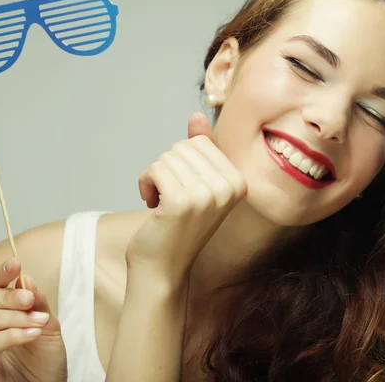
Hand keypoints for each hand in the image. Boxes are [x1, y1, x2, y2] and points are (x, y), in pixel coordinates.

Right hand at [0, 257, 66, 381]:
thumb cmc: (44, 361)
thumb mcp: (47, 324)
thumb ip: (37, 302)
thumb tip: (25, 279)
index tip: (16, 263)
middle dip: (6, 295)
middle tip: (30, 300)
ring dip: (14, 317)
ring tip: (38, 323)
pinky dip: (13, 335)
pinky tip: (32, 334)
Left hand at [127, 112, 246, 282]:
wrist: (162, 268)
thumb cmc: (178, 226)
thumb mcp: (196, 184)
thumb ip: (201, 149)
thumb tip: (196, 115)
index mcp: (238, 182)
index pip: (199, 142)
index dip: (182, 161)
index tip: (183, 188)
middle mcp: (228, 188)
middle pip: (182, 147)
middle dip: (167, 168)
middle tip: (170, 197)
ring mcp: (207, 195)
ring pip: (167, 157)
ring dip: (155, 177)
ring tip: (161, 202)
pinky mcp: (182, 202)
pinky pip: (155, 169)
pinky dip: (146, 183)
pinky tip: (152, 204)